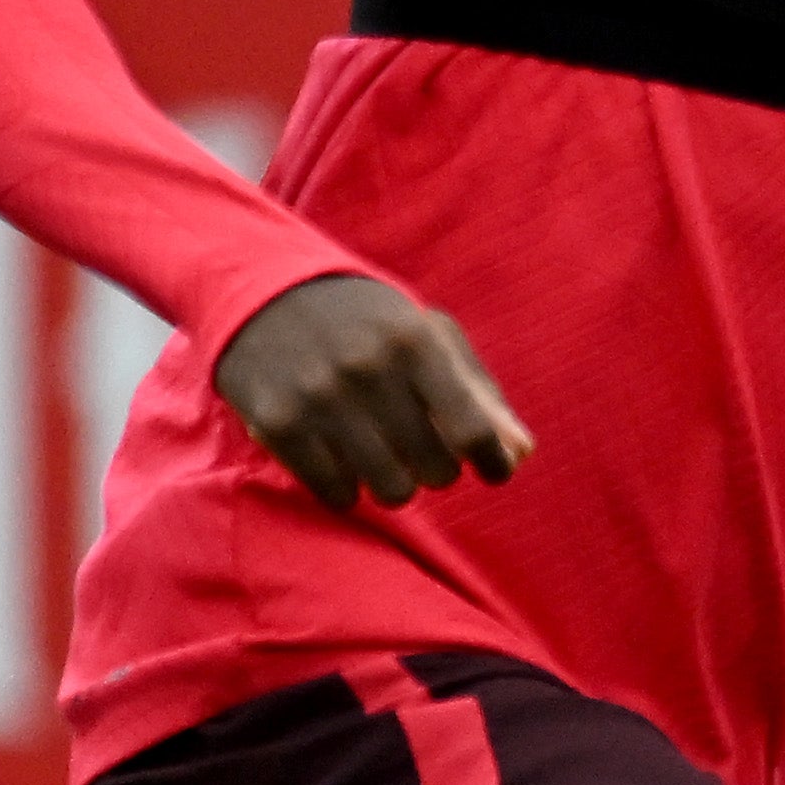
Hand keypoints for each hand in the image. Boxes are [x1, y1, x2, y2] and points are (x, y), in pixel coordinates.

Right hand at [216, 272, 532, 509]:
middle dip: (438, 469)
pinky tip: (345, 465)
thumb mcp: (428, 337)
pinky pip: (336, 493)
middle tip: (422, 451)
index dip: (493, 462)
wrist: (263, 290)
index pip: (473, 430)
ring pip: (390, 490)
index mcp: (415, 343)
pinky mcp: (277, 423)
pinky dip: (348, 490)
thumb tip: (521, 455)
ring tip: (385, 459)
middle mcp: (368, 370)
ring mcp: (319, 398)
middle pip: (436, 469)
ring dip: (396, 484)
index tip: (494, 471)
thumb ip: (480, 395)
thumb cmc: (368, 322)